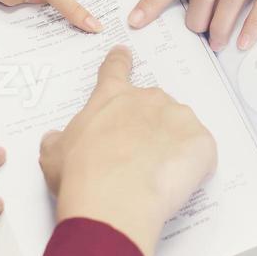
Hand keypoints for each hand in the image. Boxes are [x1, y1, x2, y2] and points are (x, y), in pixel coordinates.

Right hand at [40, 47, 216, 255]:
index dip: (120, 62)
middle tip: (137, 157)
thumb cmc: (81, 175)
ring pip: (180, 128)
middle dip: (149, 126)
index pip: (115, 69)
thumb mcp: (54, 154)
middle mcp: (147, 99)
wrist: (114, 200)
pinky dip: (192, 167)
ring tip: (155, 174)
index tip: (125, 54)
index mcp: (111, 98)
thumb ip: (59, 140)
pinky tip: (174, 183)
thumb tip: (56, 138)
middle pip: (154, 104)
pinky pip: (201, 152)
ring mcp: (179, 118)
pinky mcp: (202, 142)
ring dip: (172, 146)